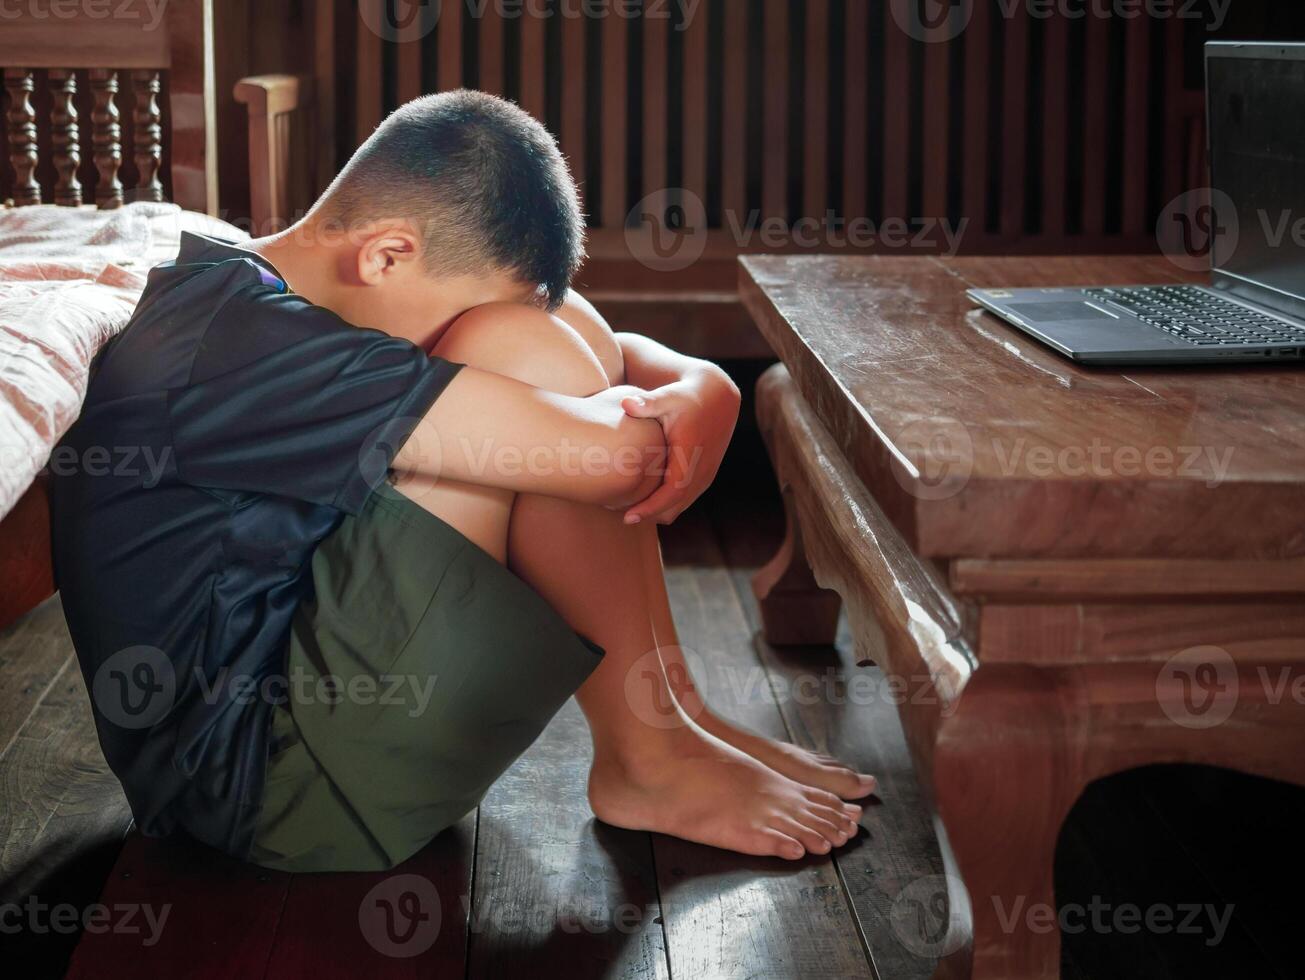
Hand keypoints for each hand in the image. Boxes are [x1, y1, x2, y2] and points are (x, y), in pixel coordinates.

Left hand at [618, 366, 740, 524]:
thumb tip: (625, 403)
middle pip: (673, 508)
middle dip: (648, 515)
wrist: (717, 399)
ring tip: (627, 507)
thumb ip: (647, 402)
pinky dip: (665, 504)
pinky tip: (644, 496)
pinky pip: (683, 500)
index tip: (628, 517)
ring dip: (656, 511)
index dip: (650, 508)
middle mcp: (701, 471)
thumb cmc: (686, 397)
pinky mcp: (703, 477)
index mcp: (690, 456)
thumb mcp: (668, 396)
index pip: (672, 493)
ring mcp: (704, 476)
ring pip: (679, 507)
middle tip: (618, 513)